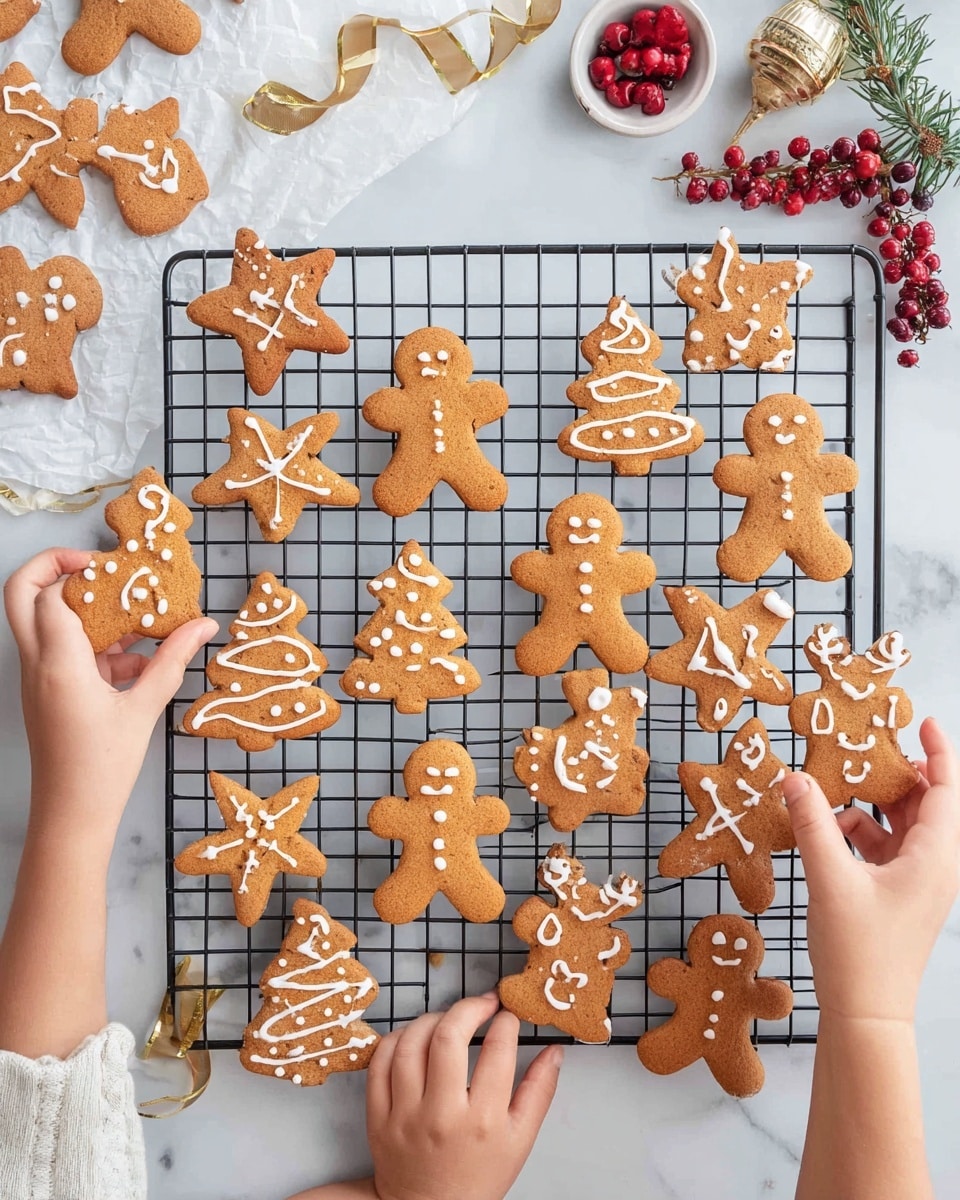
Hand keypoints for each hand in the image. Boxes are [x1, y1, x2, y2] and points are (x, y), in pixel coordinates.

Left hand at [4, 548, 216, 830]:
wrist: (71, 816)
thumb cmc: (102, 768)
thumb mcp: (144, 709)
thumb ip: (174, 660)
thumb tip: (204, 625)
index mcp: (58, 664)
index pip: (52, 595)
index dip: (81, 573)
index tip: (119, 570)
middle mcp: (37, 664)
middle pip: (20, 593)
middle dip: (52, 567)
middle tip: (95, 566)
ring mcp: (38, 678)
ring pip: (44, 621)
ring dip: (83, 608)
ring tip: (133, 614)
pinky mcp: (48, 692)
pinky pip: (64, 651)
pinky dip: (96, 645)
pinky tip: (140, 659)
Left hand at [366, 993, 561, 1199]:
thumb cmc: (479, 1176)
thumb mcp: (520, 1141)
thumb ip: (539, 1092)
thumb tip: (554, 1050)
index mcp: (483, 1121)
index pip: (498, 1050)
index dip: (506, 1022)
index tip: (508, 1015)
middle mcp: (442, 1114)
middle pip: (448, 1036)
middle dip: (470, 1007)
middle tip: (483, 1004)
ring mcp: (405, 1114)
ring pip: (410, 1043)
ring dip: (433, 1018)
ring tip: (449, 1019)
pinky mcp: (378, 1116)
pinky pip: (380, 1062)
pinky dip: (397, 1039)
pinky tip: (416, 1037)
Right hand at [783, 718, 959, 1022]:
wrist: (865, 1015)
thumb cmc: (860, 954)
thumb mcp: (830, 880)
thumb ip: (812, 824)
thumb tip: (795, 779)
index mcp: (935, 858)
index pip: (948, 790)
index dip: (938, 752)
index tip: (923, 721)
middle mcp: (934, 867)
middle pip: (925, 804)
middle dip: (895, 775)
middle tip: (864, 749)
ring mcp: (917, 883)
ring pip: (902, 826)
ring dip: (871, 806)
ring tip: (834, 790)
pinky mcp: (897, 896)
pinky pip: (884, 848)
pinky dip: (859, 833)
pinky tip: (826, 832)